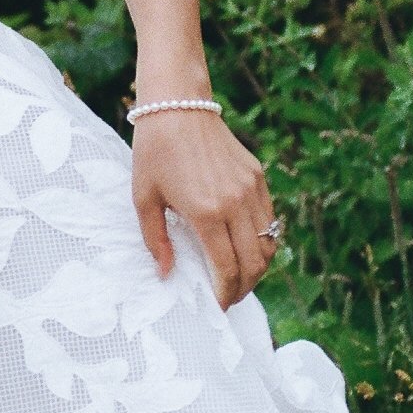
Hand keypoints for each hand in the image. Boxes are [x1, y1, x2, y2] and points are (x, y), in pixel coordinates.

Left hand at [131, 111, 279, 307]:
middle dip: (244, 288)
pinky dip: (263, 240)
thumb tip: (167, 274)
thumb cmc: (153, 152)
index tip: (217, 307)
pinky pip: (269, 219)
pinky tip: (244, 247)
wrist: (177, 105)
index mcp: (206, 212)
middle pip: (255, 263)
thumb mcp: (143, 198)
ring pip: (269, 243)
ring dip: (258, 268)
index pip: (227, 268)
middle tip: (228, 298)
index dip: (225, 294)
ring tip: (239, 277)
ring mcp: (251, 189)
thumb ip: (156, 240)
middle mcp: (235, 203)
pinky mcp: (258, 177)